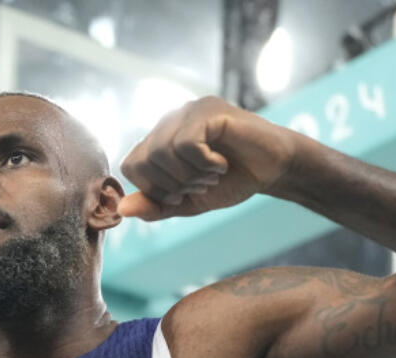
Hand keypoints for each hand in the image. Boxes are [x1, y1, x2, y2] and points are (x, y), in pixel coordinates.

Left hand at [118, 96, 300, 220]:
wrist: (273, 169)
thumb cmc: (231, 181)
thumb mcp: (188, 202)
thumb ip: (156, 206)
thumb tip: (122, 210)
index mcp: (159, 139)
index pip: (131, 165)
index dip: (153, 188)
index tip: (181, 194)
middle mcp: (169, 121)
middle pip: (143, 160)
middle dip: (171, 185)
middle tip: (200, 185)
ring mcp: (188, 111)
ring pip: (161, 151)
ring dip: (189, 175)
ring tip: (212, 175)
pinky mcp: (208, 110)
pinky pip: (186, 142)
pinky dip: (203, 163)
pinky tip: (221, 164)